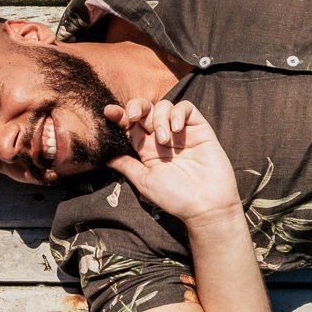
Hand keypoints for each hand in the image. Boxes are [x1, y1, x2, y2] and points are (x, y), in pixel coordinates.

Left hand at [104, 99, 241, 223]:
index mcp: (147, 149)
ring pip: (164, 106)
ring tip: (164, 141)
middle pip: (145, 110)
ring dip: (159, 118)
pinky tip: (177, 129)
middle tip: (133, 117)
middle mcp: (162, 138)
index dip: (119, 116)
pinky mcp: (199, 128)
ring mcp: (180, 132)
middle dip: (136, 107)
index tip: (108, 112)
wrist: (205, 205)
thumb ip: (126, 166)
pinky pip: (187, 108)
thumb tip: (105, 157)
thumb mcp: (144, 181)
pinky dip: (178, 113)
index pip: (130, 126)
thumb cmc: (175, 197)